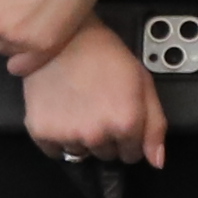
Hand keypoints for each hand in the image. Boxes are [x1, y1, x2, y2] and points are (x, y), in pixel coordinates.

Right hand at [20, 19, 165, 169]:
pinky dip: (57, 138)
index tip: (119, 118)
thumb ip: (155, 125)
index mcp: (126, 123)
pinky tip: (61, 113)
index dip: (128, 138)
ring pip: (81, 153)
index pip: (132, 155)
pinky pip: (54, 152)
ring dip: (81, 138)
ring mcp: (68, 135)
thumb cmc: (104, 54)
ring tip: (79, 107)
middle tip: (98, 108)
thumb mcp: (142, 82)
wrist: (63, 37)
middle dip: (106, 137)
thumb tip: (156, 161)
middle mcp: (97, 135)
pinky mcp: (41, 132)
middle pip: (106, 155)